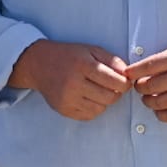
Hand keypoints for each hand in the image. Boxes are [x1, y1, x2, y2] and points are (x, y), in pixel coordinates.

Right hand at [12, 41, 128, 120]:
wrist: (39, 64)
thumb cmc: (67, 56)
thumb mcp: (90, 50)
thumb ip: (111, 60)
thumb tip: (127, 74)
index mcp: (83, 65)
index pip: (115, 81)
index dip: (124, 83)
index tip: (124, 81)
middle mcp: (74, 83)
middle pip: (109, 97)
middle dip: (116, 92)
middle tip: (113, 86)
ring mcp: (68, 99)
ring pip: (101, 108)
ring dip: (105, 101)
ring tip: (99, 90)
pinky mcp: (64, 109)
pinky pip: (89, 115)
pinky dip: (94, 108)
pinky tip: (89, 97)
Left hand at [123, 40, 166, 122]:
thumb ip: (165, 58)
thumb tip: (141, 69)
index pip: (149, 66)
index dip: (134, 72)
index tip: (127, 74)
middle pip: (151, 86)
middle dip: (139, 87)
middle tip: (139, 86)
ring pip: (159, 103)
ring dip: (148, 102)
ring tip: (148, 98)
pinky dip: (161, 114)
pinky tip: (159, 109)